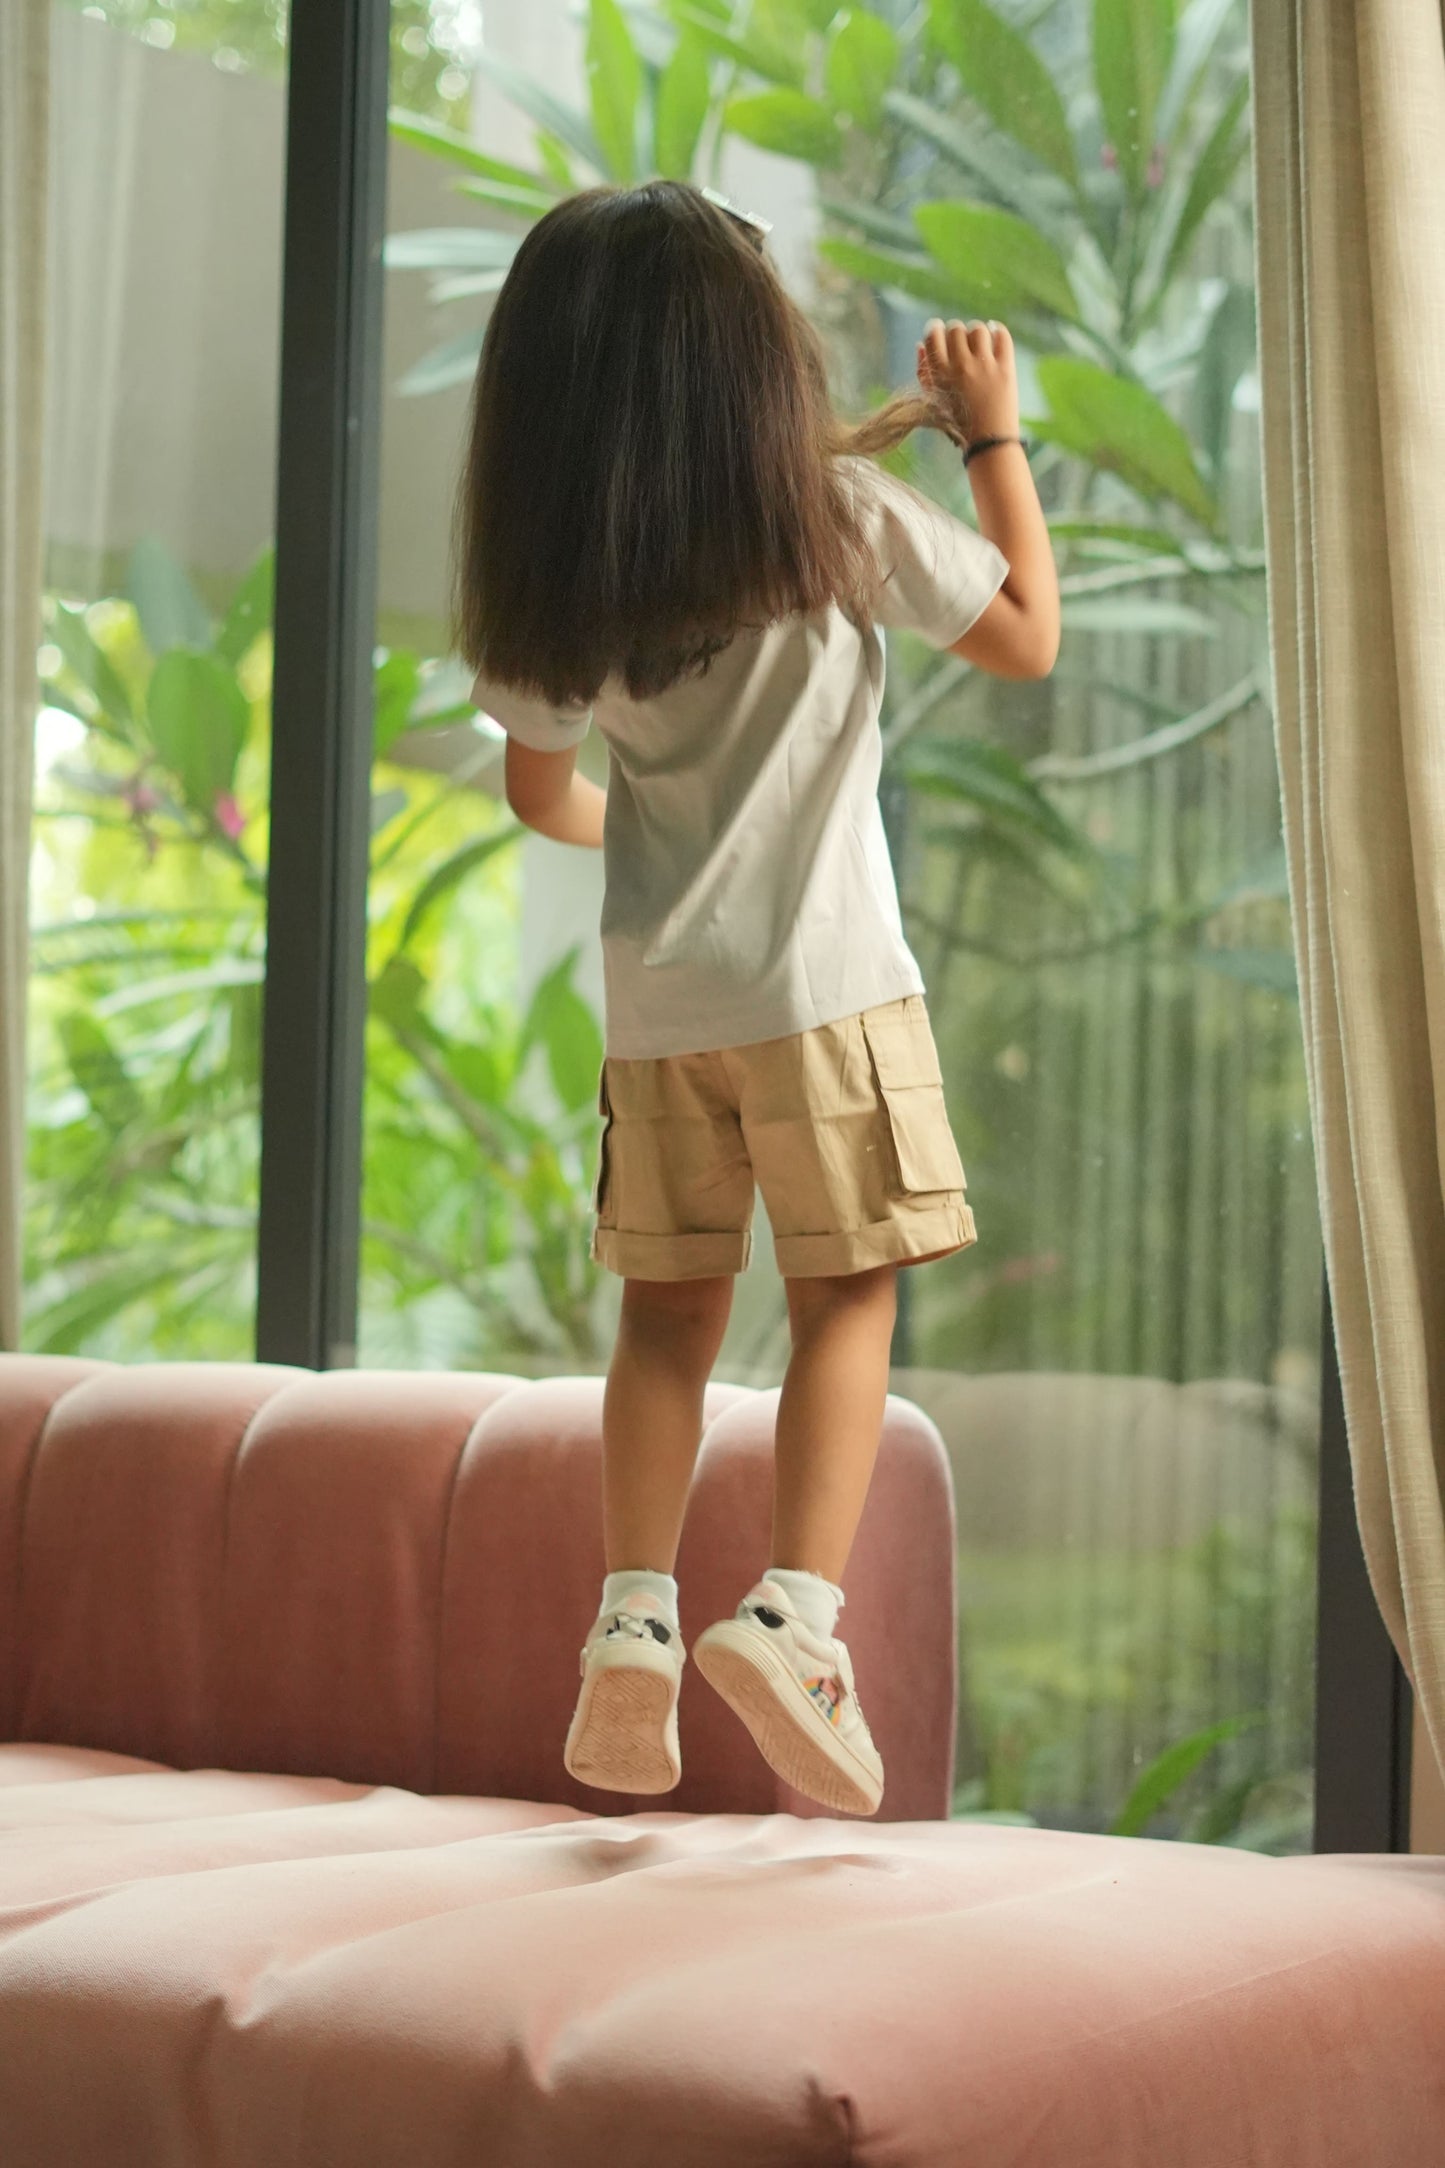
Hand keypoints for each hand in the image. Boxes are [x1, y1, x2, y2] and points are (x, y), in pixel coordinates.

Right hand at [916, 318, 1019, 447]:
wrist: (988, 442)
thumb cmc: (957, 422)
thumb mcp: (933, 400)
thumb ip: (924, 372)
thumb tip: (920, 344)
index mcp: (940, 374)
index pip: (933, 334)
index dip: (935, 328)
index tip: (938, 331)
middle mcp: (961, 366)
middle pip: (956, 328)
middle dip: (956, 332)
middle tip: (960, 343)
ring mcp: (985, 366)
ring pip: (978, 329)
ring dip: (976, 332)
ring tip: (978, 343)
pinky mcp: (1005, 368)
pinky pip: (1002, 335)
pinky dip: (997, 330)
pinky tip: (994, 335)